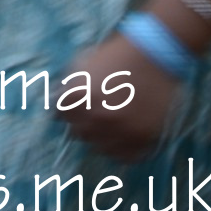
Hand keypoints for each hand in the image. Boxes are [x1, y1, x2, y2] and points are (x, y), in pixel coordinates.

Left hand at [56, 36, 181, 159]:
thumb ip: (67, 86)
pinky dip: (121, 151)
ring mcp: (122, 130)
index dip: (65, 110)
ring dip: (100, 139)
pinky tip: (121, 137)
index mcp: (81, 96)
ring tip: (106, 127)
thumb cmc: (116, 55)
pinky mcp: (143, 138)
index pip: (61, 115)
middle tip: (90, 116)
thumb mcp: (83, 63)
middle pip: (79, 134)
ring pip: (100, 149)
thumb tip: (56, 103)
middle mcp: (99, 116)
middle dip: (81, 124)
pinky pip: (124, 157)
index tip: (72, 108)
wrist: (154, 53)